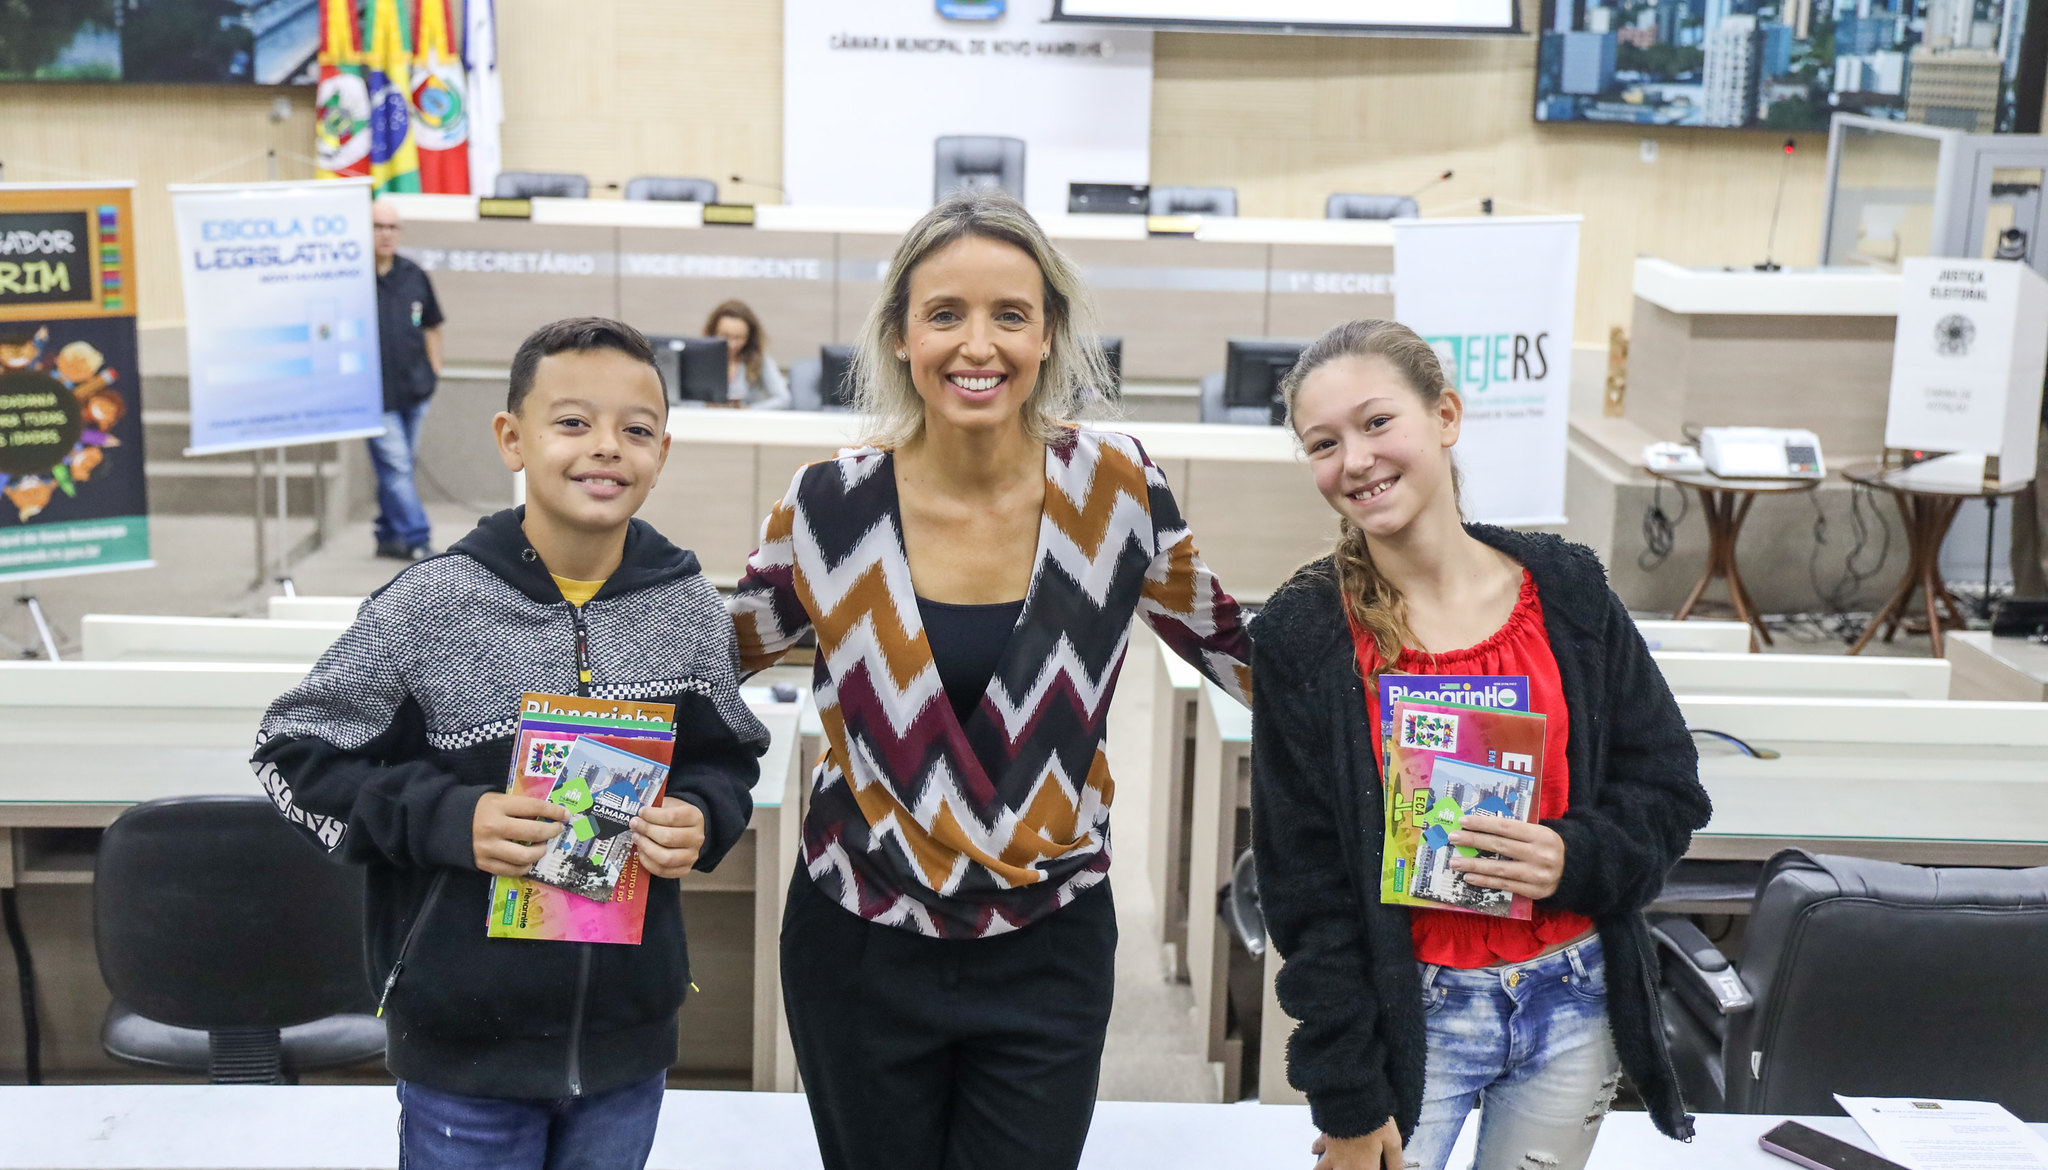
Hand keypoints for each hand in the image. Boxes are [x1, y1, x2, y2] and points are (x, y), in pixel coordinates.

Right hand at [472, 793, 568, 875]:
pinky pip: (513, 870)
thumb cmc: (479, 809)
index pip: (534, 808)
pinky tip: (528, 859)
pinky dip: (526, 866)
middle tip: (557, 830)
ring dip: (540, 852)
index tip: (565, 815)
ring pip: (525, 856)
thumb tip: (550, 815)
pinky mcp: (484, 863)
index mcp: (498, 806)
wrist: (446, 823)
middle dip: (552, 831)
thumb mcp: (497, 799)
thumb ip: (520, 807)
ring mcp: (488, 848)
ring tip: (541, 846)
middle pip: (533, 832)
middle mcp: (493, 827)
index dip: (553, 812)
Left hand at [630, 796, 705, 877]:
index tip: (641, 812)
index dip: (653, 815)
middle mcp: (697, 838)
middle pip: (668, 837)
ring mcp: (691, 856)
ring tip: (636, 837)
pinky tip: (641, 850)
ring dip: (646, 847)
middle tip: (634, 825)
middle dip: (646, 830)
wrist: (687, 830)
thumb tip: (636, 813)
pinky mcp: (684, 869)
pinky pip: (662, 870)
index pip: (672, 817)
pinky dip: (647, 861)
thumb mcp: (668, 805)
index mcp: (695, 818)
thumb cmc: (674, 817)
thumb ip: (654, 808)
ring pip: (665, 857)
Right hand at [1312, 1119, 1404, 1169]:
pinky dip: (1317, 1150)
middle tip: (1353, 1164)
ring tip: (1329, 1168)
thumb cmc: (1376, 1121)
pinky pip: (1316, 1148)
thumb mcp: (1392, 1141)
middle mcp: (1345, 1166)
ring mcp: (1332, 1154)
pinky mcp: (1325, 1139)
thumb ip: (1394, 1161)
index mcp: (1365, 1169)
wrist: (1353, 1100)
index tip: (1372, 1166)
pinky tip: (1317, 1150)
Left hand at [1449, 815, 1565, 899]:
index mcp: (1541, 835)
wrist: (1575, 871)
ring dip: (1473, 865)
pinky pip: (1504, 885)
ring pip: (1499, 869)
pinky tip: (1469, 877)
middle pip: (1500, 846)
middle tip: (1453, 838)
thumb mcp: (1538, 833)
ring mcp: (1537, 875)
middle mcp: (1540, 854)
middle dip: (1473, 841)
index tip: (1463, 821)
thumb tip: (1480, 828)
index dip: (1483, 824)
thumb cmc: (1548, 846)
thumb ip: (1515, 831)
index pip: (1506, 827)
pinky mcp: (1534, 891)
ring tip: (1454, 862)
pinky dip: (1485, 881)